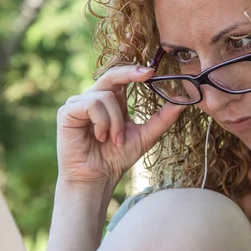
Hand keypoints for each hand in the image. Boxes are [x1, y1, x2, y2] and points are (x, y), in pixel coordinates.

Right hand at [56, 64, 185, 186]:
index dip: (136, 71)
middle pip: (112, 74)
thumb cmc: (117, 158)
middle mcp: (93, 97)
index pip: (123, 77)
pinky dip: (102, 122)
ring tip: (115, 140)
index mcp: (111, 101)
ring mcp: (78, 103)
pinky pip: (92, 104)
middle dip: (130, 73)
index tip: (153, 71)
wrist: (97, 179)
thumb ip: (162, 118)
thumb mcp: (145, 136)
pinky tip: (100, 137)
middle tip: (148, 74)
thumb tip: (183, 101)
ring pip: (106, 96)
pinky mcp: (67, 111)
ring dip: (116, 121)